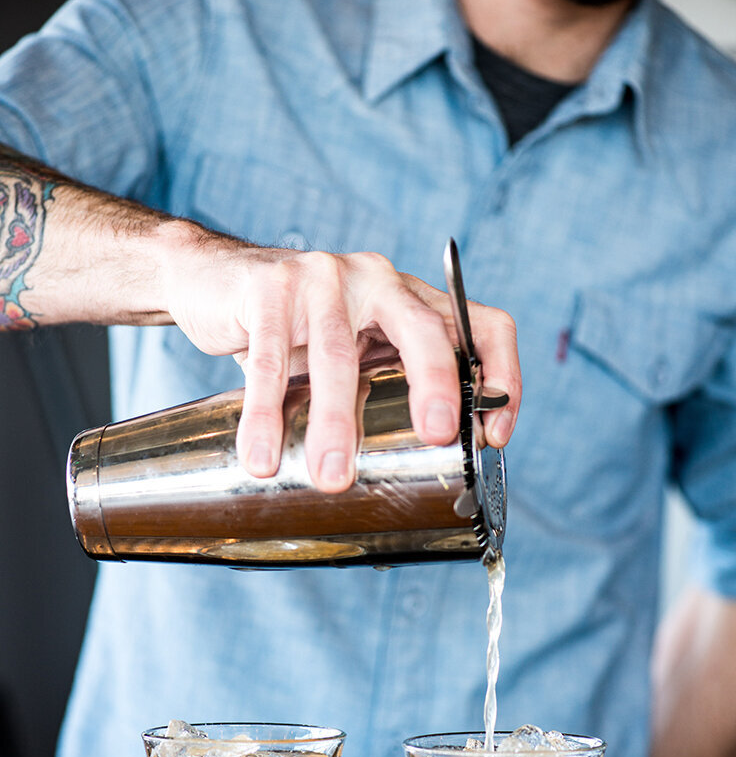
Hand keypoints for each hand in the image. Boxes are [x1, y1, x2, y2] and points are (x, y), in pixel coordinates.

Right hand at [162, 227, 520, 491]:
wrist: (212, 279)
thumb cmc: (296, 329)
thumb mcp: (356, 349)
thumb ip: (388, 382)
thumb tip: (429, 460)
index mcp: (411, 299)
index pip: (481, 324)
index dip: (502, 375)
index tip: (494, 436)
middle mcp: (377, 281)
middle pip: (425, 329)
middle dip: (436, 384)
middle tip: (436, 437)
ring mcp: (322, 278)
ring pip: (338, 356)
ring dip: (335, 422)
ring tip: (331, 478)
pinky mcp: (267, 288)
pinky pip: (269, 360)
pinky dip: (266, 414)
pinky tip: (263, 457)